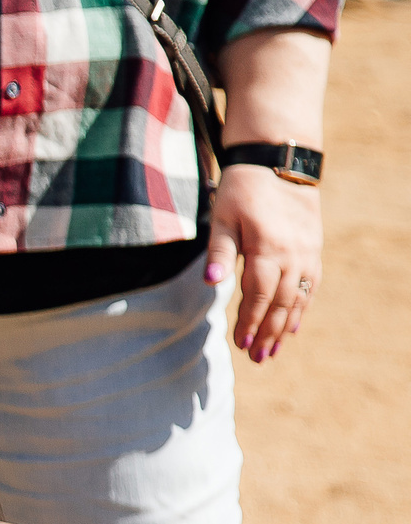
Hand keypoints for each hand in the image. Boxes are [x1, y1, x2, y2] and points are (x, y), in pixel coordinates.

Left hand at [205, 163, 320, 361]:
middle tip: (257, 358)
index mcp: (267, 249)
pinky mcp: (313, 249)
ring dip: (285, 326)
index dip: (250, 321)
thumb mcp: (222, 218)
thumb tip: (211, 284)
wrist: (279, 164)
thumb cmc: (242, 191)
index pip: (259, 295)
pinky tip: (292, 324)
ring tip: (273, 351)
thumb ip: (218, 253)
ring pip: (298, 297)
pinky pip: (310, 285)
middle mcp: (292, 255)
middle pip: (281, 303)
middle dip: (268, 332)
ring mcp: (307, 253)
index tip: (241, 344)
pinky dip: (301, 307)